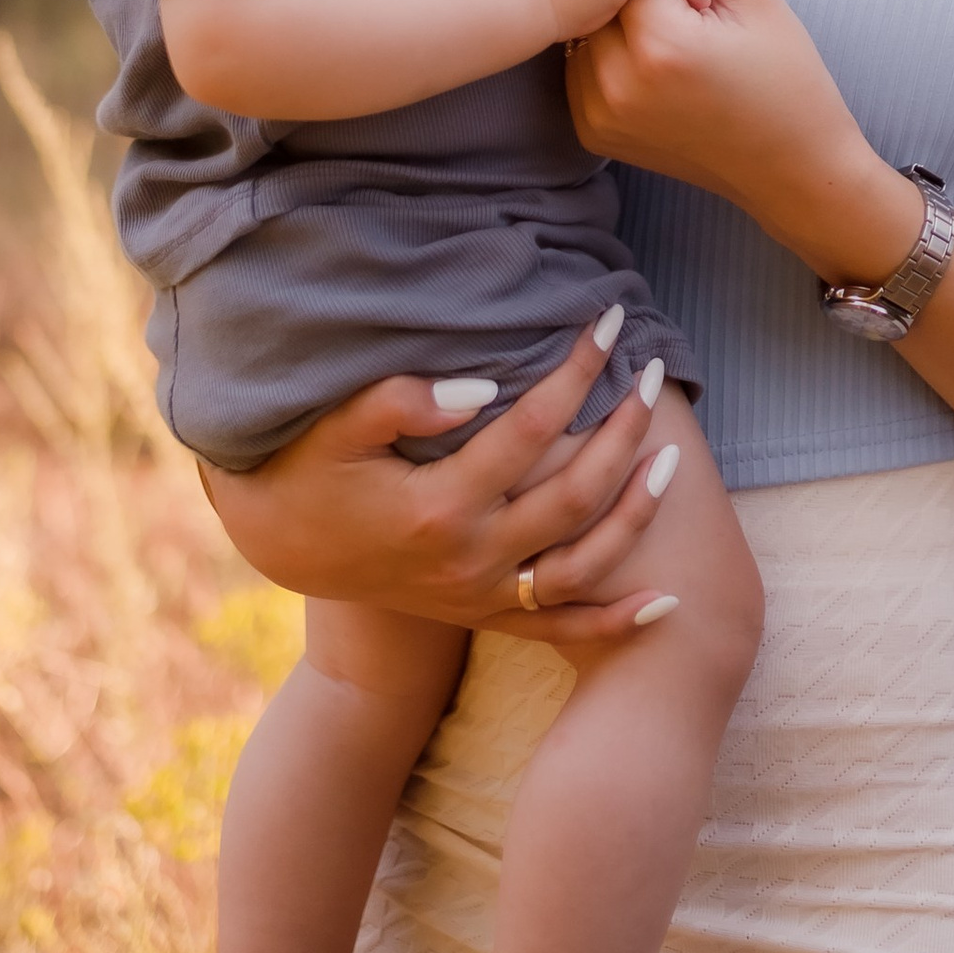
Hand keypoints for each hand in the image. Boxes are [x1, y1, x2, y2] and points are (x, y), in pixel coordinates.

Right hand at [200, 317, 683, 639]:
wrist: (279, 547)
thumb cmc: (306, 470)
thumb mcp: (334, 428)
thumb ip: (402, 402)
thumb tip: (483, 385)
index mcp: (438, 506)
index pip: (532, 429)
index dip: (577, 372)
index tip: (610, 323)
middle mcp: (469, 558)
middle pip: (575, 494)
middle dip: (624, 430)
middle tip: (654, 374)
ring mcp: (479, 594)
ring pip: (583, 564)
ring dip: (637, 514)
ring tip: (673, 458)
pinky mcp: (481, 614)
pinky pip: (561, 629)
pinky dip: (615, 622)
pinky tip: (666, 602)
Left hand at [564, 0, 918, 285]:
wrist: (791, 172)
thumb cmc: (788, 81)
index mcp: (658, 44)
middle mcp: (614, 83)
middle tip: (697, 15)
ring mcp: (596, 114)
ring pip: (590, 21)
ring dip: (624, 16)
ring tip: (682, 41)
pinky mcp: (590, 132)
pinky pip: (584, 62)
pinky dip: (613, 50)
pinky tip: (661, 65)